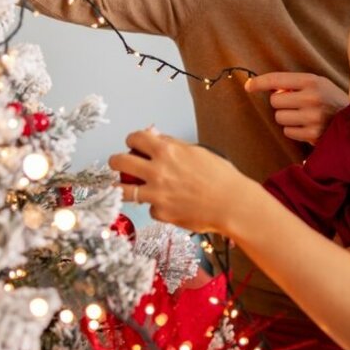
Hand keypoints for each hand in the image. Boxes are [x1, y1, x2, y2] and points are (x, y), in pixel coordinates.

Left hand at [108, 129, 245, 233]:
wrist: (232, 203)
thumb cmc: (221, 177)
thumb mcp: (198, 151)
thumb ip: (173, 144)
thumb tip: (155, 136)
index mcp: (168, 151)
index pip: (134, 138)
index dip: (132, 141)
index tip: (134, 146)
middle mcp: (158, 170)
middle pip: (119, 162)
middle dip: (116, 162)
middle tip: (120, 165)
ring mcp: (157, 193)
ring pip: (122, 190)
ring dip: (121, 187)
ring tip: (125, 188)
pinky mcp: (161, 213)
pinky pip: (150, 208)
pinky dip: (157, 207)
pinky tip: (169, 204)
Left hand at [245, 72, 347, 143]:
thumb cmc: (330, 100)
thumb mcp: (317, 84)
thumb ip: (294, 85)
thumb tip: (263, 87)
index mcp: (312, 81)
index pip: (277, 80)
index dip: (259, 82)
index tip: (248, 86)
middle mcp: (312, 97)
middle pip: (275, 101)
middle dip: (281, 104)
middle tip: (295, 104)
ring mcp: (312, 117)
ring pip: (279, 118)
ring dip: (287, 118)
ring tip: (303, 116)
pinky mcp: (312, 134)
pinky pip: (288, 132)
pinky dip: (294, 130)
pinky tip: (307, 127)